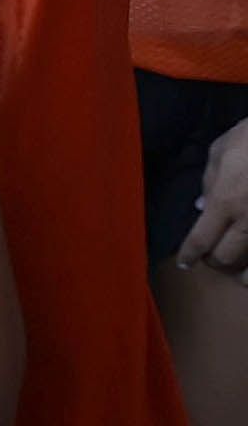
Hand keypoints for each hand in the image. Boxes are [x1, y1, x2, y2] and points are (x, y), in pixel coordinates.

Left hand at [178, 115, 247, 277]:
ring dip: (241, 272)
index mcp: (225, 201)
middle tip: (209, 255)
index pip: (200, 239)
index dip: (189, 255)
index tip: (184, 263)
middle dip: (213, 260)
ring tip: (236, 269)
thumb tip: (201, 208)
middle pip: (225, 258)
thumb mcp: (219, 153)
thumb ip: (208, 183)